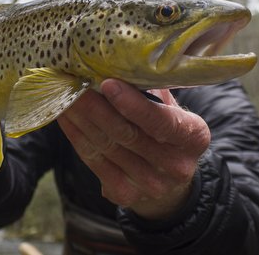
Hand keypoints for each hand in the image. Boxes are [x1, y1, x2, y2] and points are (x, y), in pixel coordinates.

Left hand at [57, 78, 209, 219]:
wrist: (167, 179)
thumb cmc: (166, 129)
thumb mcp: (171, 108)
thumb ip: (151, 91)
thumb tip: (115, 64)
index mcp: (194, 138)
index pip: (162, 122)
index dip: (133, 104)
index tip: (107, 83)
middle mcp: (176, 166)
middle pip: (127, 134)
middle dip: (96, 107)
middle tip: (74, 83)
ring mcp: (150, 185)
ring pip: (106, 146)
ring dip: (80, 119)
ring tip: (65, 96)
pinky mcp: (124, 194)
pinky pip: (93, 160)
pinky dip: (76, 136)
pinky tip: (65, 117)